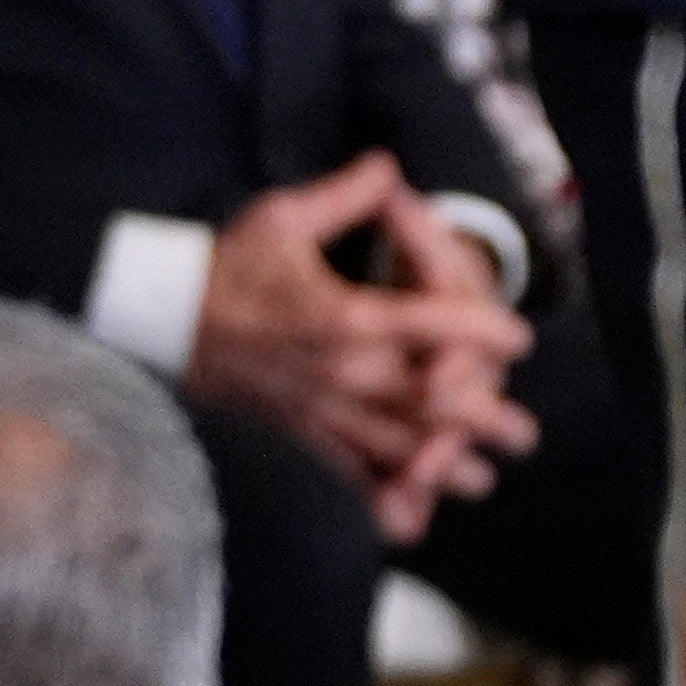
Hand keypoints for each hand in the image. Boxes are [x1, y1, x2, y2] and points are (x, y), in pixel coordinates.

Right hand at [181, 152, 539, 526]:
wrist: (164, 320)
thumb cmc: (227, 265)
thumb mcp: (282, 218)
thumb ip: (343, 196)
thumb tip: (388, 166)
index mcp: (340, 316)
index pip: (427, 326)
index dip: (480, 330)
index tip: (517, 337)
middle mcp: (337, 372)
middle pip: (426, 404)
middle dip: (480, 420)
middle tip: (521, 434)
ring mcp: (317, 412)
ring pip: (395, 449)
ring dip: (444, 468)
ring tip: (483, 481)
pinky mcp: (296, 435)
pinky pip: (345, 477)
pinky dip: (380, 501)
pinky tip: (410, 519)